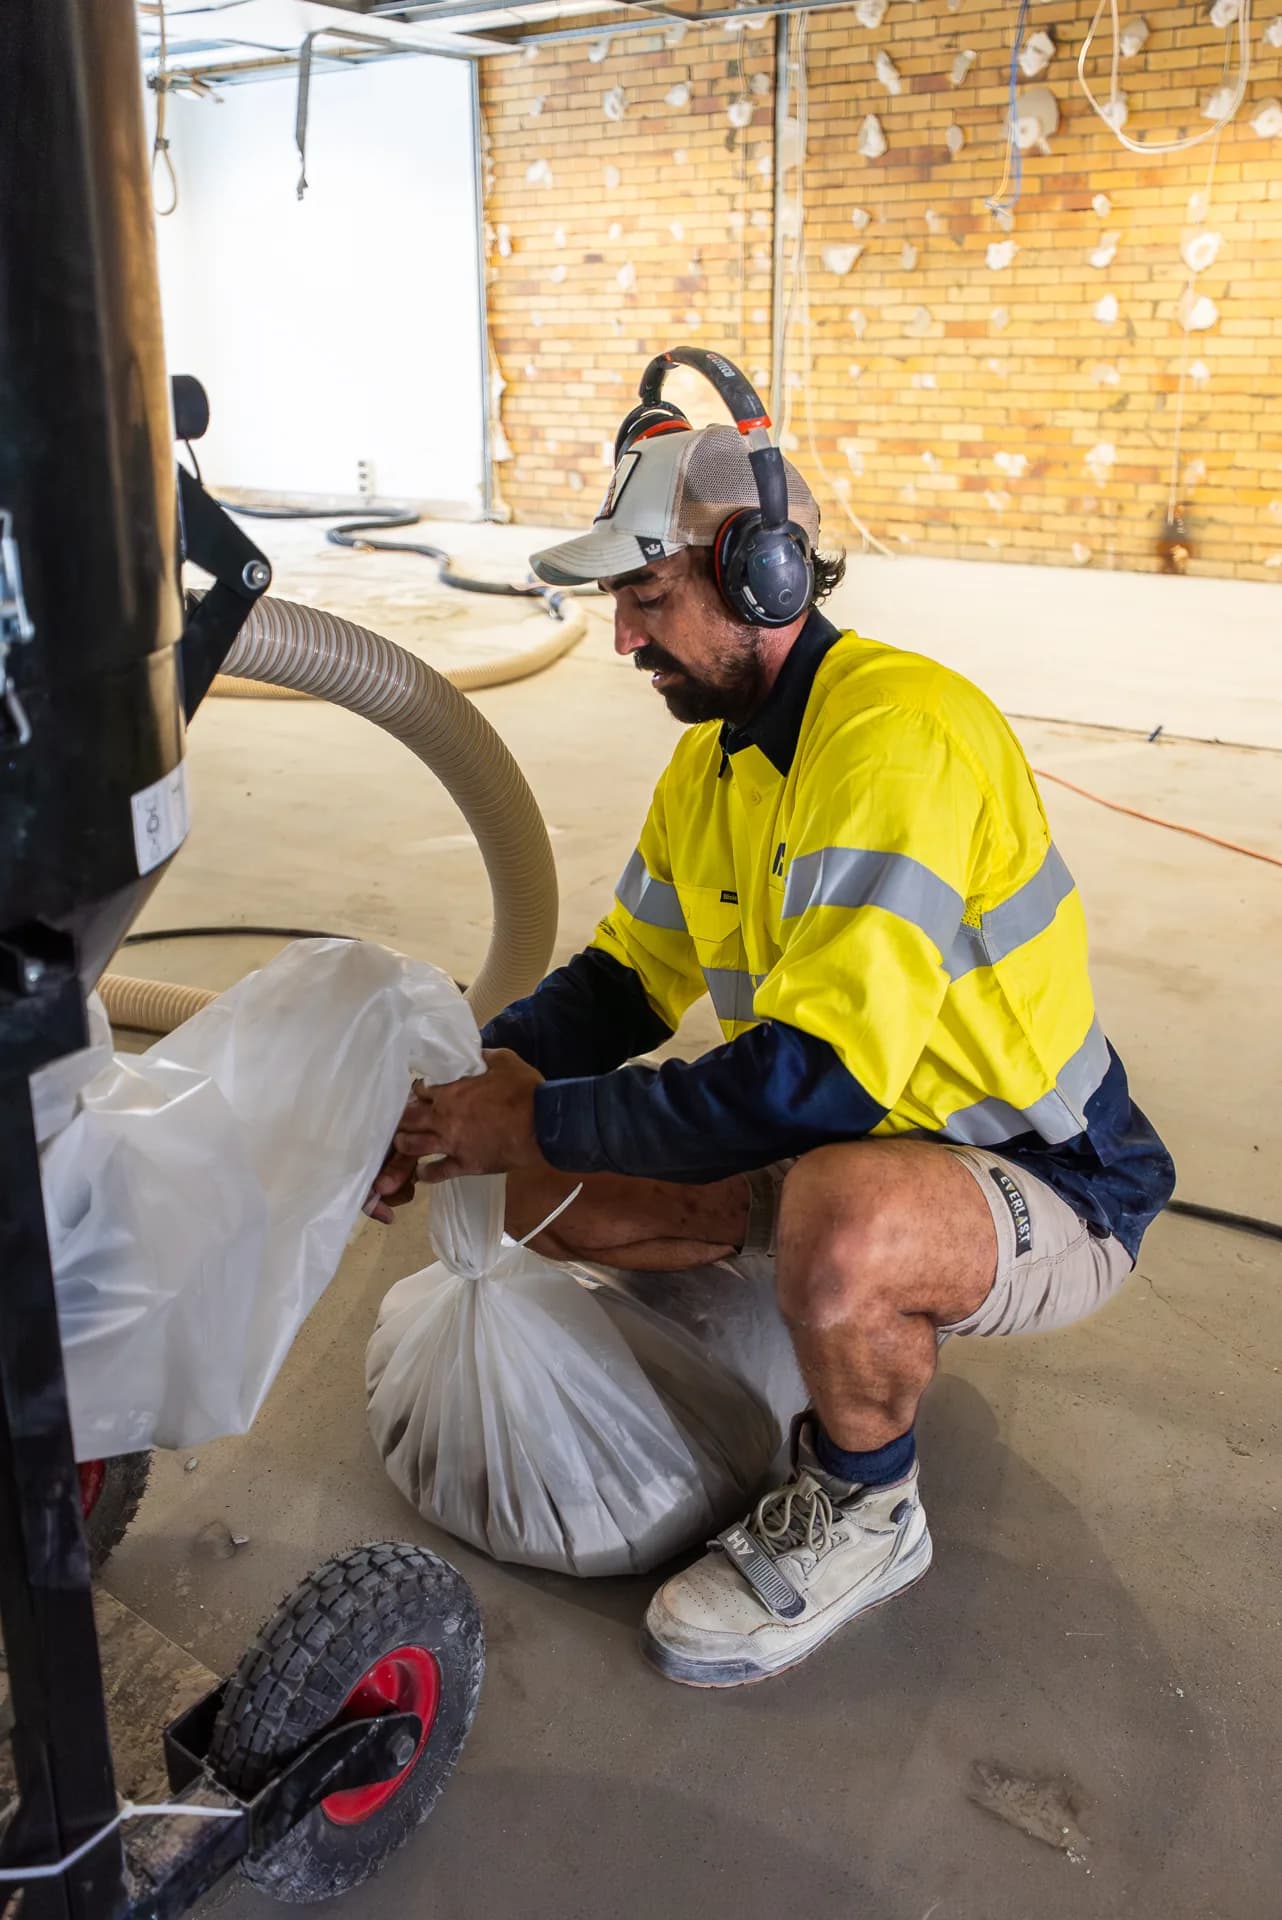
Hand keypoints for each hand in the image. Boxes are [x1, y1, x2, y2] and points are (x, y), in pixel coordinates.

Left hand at [363, 1049, 544, 1221]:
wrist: (542, 1125)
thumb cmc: (524, 1090)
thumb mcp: (504, 1061)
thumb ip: (483, 1056)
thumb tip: (473, 1053)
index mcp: (450, 1092)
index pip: (419, 1090)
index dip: (418, 1090)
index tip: (421, 1092)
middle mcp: (443, 1118)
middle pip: (407, 1119)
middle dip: (402, 1117)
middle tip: (403, 1118)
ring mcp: (451, 1144)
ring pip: (413, 1146)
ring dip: (404, 1143)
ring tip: (403, 1142)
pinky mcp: (464, 1165)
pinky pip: (436, 1172)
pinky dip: (426, 1173)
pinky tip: (422, 1172)